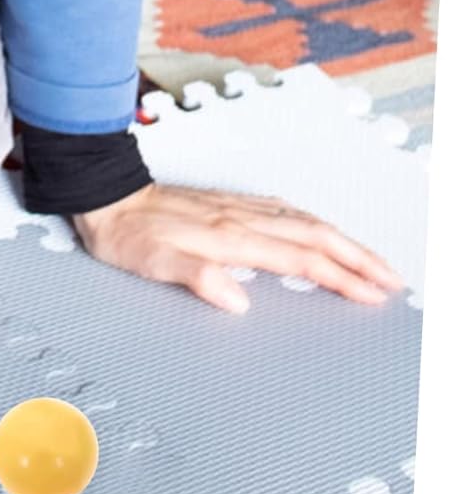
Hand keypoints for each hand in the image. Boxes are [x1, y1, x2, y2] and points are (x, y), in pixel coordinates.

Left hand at [73, 183, 404, 313]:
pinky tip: (320, 229)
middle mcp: (239, 217)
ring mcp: (236, 207)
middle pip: (316, 236)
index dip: (340, 278)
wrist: (102, 194)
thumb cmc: (122, 232)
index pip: (299, 259)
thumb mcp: (149, 262)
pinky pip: (286, 211)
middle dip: (359, 258)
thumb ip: (195, 277)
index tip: (371, 295)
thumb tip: (237, 300)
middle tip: (391, 280)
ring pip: (306, 221)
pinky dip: (315, 223)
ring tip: (370, 260)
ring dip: (343, 240)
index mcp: (228, 236)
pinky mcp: (228, 203)